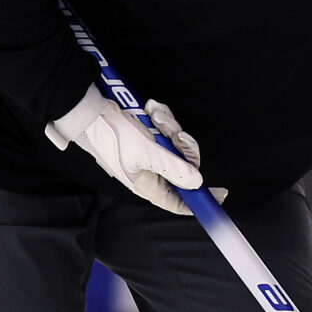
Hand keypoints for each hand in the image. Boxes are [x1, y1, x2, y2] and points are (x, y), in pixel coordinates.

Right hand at [43, 83, 205, 213]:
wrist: (90, 110)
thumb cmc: (112, 136)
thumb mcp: (148, 153)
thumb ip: (175, 168)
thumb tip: (197, 183)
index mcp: (148, 185)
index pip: (179, 202)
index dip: (199, 201)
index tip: (220, 196)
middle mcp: (150, 172)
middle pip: (184, 167)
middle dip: (184, 147)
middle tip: (176, 135)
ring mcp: (149, 153)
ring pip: (176, 144)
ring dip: (170, 127)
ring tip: (155, 117)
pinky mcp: (147, 136)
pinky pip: (165, 129)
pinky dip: (161, 118)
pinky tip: (150, 111)